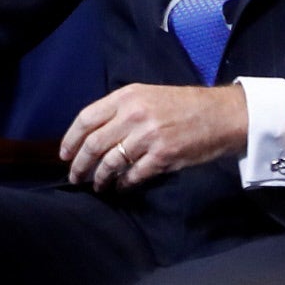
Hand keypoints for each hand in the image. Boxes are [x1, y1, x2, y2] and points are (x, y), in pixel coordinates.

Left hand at [60, 83, 246, 190]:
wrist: (220, 114)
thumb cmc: (182, 105)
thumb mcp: (147, 96)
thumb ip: (120, 111)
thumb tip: (93, 134)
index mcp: (126, 97)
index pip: (86, 118)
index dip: (70, 139)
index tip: (64, 155)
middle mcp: (133, 115)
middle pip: (94, 144)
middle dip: (79, 165)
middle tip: (75, 177)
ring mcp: (148, 137)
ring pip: (110, 163)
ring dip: (100, 178)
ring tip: (97, 185)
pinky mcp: (162, 157)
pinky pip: (133, 176)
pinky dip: (123, 185)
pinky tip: (120, 187)